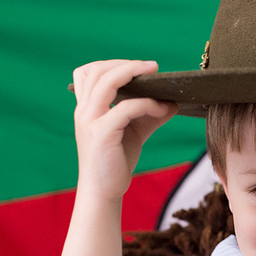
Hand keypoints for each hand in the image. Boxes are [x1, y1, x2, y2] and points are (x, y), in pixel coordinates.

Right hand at [71, 60, 177, 200]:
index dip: (112, 63)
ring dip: (133, 74)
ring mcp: (89, 121)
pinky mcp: (101, 134)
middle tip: (152, 67)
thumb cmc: (115, 161)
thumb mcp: (134, 132)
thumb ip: (150, 114)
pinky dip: (146, 104)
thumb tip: (172, 102)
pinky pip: (125, 108)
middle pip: (97, 70)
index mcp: (86, 107)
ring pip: (106, 82)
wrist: (104, 192)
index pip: (88, 72)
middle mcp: (83, 111)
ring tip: (157, 78)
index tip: (138, 68)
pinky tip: (162, 109)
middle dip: (126, 64)